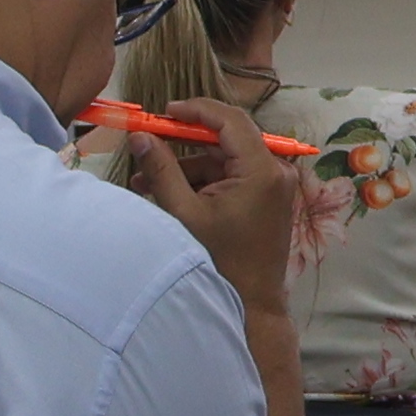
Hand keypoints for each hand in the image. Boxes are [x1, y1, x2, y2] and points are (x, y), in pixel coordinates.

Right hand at [128, 98, 301, 319]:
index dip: (195, 110)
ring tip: (146, 181)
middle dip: (184, 143)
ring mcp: (273, 186)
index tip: (165, 111)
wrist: (252, 305)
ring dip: (188, 167)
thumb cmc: (221, 262)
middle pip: (226, 139)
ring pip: (224, 160)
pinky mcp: (266, 199)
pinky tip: (170, 193)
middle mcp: (275, 172)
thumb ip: (161, 170)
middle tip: (150, 143)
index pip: (230, 119)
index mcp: (261, 171)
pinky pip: (231, 177)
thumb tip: (140, 137)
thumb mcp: (184, 213)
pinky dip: (203, 182)